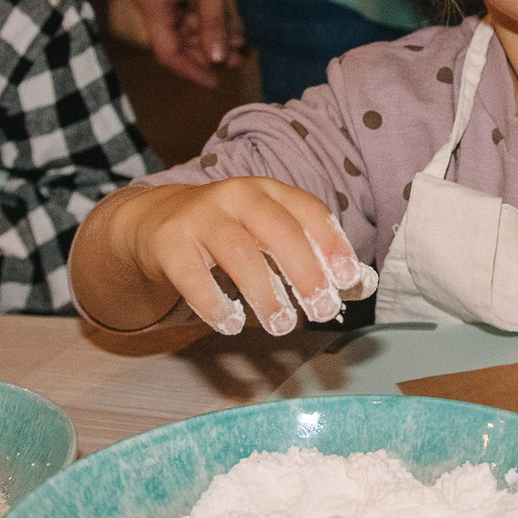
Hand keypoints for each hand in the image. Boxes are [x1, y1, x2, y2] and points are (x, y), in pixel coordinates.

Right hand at [102, 178, 366, 336]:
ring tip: (281, 326)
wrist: (155, 224)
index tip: (349, 280)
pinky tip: (231, 324)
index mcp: (270, 192)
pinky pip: (192, 274)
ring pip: (239, 252)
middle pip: (278, 230)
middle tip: (322, 310)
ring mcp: (201, 216)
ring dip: (265, 293)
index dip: (332, 243)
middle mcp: (237, 196)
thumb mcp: (269, 238)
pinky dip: (215, 302)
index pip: (308, 210)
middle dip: (305, 272)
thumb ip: (313, 259)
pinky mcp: (169, 242)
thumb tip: (362, 285)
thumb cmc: (228, 235)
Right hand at [135, 0, 241, 87]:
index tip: (217, 81)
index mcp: (152, 6)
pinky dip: (209, 19)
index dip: (192, 70)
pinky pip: (189, 10)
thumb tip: (218, 59)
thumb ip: (212, 23)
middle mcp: (152, 2)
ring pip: (186, 27)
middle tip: (240, 61)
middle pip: (177, 42)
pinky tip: (234, 28)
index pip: (168, 53)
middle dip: (207, 53)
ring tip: (243, 45)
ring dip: (212, 37)